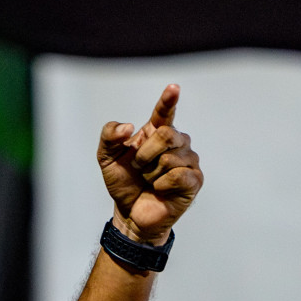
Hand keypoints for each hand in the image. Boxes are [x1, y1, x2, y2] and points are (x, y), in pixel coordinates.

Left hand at [97, 83, 202, 245]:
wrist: (130, 213)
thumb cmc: (124, 183)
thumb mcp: (106, 158)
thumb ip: (109, 136)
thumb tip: (128, 127)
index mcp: (156, 133)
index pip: (164, 113)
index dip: (169, 100)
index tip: (173, 88)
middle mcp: (177, 143)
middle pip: (166, 134)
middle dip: (145, 153)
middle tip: (138, 167)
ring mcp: (188, 161)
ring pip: (169, 158)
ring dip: (151, 173)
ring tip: (150, 180)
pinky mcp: (194, 180)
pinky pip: (177, 176)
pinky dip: (161, 184)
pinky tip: (160, 189)